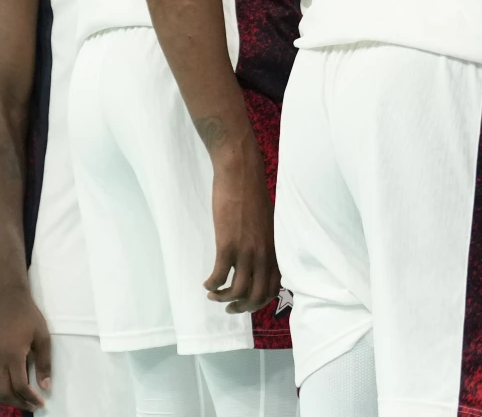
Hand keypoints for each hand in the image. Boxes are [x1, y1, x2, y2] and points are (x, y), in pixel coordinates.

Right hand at [0, 291, 51, 409]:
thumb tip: (45, 385)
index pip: (19, 386)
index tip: (40, 403)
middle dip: (18, 402)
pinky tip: (7, 389)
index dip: (30, 398)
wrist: (7, 299)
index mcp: (12, 357)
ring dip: (5, 398)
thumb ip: (44, 362)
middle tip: (31, 406)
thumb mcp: (43, 337)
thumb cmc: (29, 316)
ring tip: (20, 401)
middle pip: (4, 391)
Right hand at [206, 137, 279, 313]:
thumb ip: (266, 241)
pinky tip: (206, 283)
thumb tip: (261, 256)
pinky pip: (220, 276)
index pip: (274, 287)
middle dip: (242, 307)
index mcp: (275, 248)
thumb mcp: (268, 222)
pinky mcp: (228, 244)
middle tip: (228, 307)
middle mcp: (264, 253)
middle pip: (258, 295)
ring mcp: (247, 250)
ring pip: (239, 291)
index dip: (260, 301)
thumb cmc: (252, 194)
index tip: (246, 301)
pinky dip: (212, 285)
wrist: (241, 173)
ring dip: (223, 299)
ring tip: (213, 295)